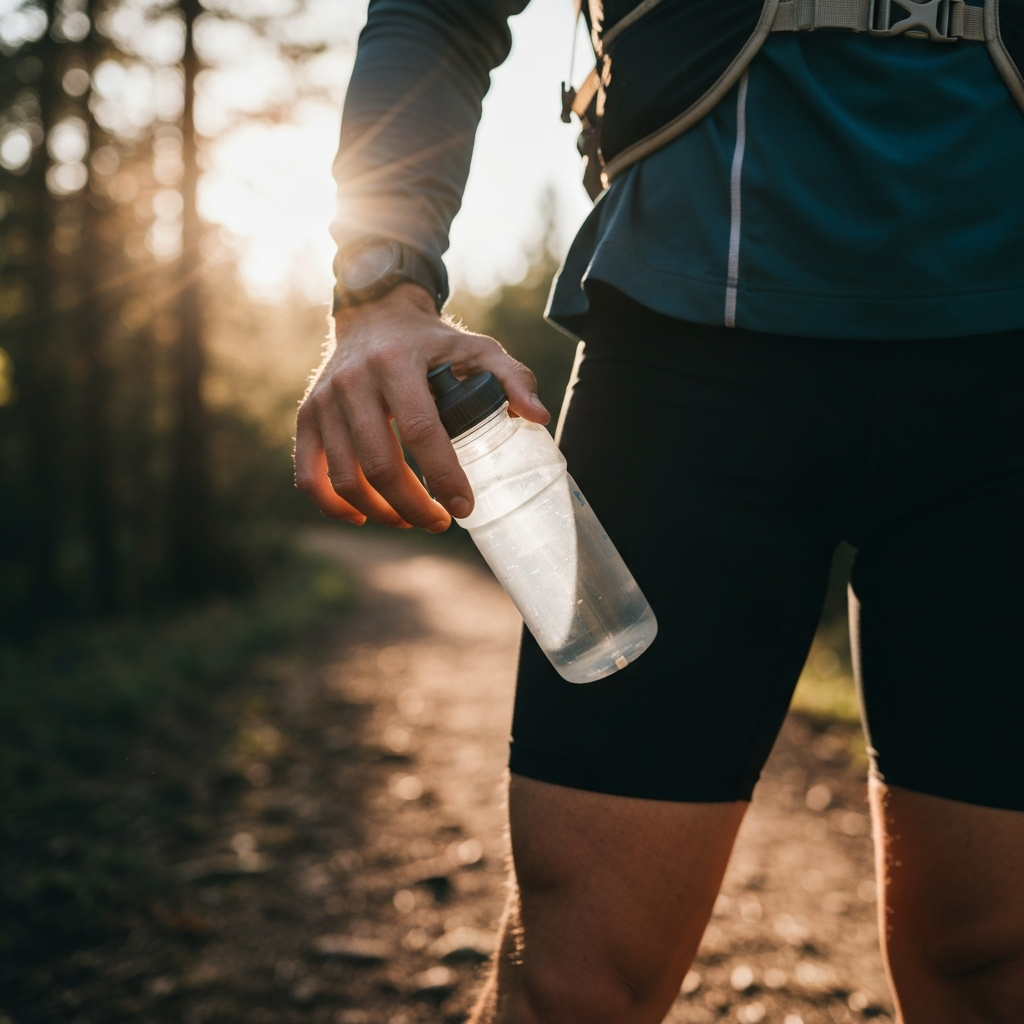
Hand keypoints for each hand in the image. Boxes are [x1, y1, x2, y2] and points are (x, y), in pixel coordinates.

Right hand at [295, 282, 550, 531]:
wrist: (374, 313)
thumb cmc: (433, 342)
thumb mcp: (478, 348)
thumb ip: (512, 379)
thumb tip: (539, 419)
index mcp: (398, 363)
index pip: (421, 431)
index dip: (444, 476)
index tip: (465, 507)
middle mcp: (353, 381)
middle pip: (380, 464)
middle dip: (413, 506)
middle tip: (440, 522)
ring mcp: (324, 400)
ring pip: (345, 478)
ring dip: (381, 512)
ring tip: (411, 520)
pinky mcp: (307, 415)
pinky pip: (309, 475)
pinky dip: (334, 506)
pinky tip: (363, 515)